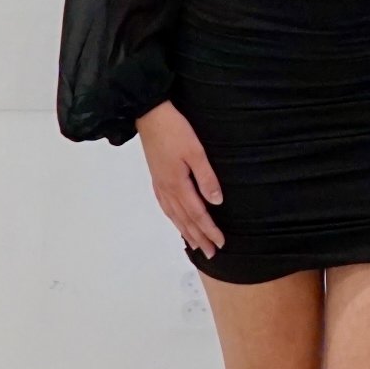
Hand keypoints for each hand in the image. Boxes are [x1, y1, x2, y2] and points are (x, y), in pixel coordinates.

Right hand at [136, 101, 222, 255]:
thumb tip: (216, 202)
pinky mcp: (156, 177)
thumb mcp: (195, 151)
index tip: (220, 243)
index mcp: (177, 184)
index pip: (197, 214)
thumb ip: (206, 177)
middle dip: (199, 237)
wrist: (149, 115)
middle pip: (185, 219)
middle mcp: (167, 189)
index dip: (209, 229)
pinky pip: (165, 206)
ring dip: (185, 231)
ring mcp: (159, 184)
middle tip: (210, 253)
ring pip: (174, 215)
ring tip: (194, 244)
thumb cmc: (174, 130)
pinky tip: (176, 220)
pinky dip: (173, 218)